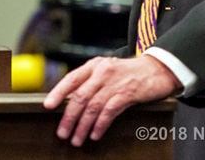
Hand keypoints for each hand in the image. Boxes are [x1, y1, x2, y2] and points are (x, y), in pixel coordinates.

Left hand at [42, 54, 179, 146]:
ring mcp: (115, 83)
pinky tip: (95, 134)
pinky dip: (100, 125)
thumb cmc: (129, 72)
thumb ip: (89, 82)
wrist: (156, 69)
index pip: (71, 79)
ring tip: (76, 139)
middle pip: (80, 97)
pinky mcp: (127, 93)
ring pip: (93, 107)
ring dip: (82, 126)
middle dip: (69, 117)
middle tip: (62, 133)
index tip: (48, 106)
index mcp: (94, 65)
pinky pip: (109, 112)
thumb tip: (69, 101)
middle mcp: (102, 72)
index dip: (58, 92)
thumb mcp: (106, 70)